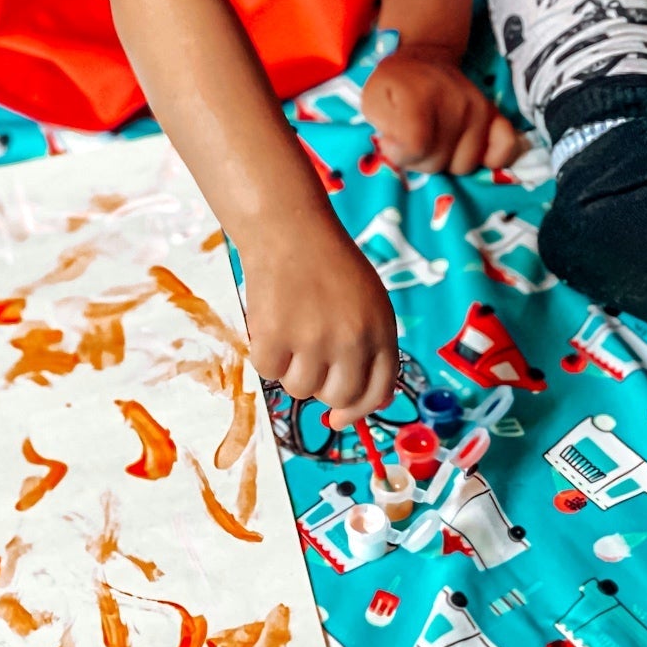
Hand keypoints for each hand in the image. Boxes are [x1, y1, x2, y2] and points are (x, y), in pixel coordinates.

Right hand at [239, 205, 397, 425]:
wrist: (288, 228)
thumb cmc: (327, 264)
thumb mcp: (368, 302)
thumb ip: (373, 348)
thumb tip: (369, 404)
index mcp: (381, 330)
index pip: (378, 392)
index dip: (358, 410)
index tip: (339, 417)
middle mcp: (352, 341)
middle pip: (337, 397)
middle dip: (320, 387)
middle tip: (307, 358)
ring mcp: (313, 341)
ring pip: (300, 389)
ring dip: (291, 368)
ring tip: (290, 328)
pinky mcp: (276, 337)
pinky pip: (268, 371)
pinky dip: (265, 353)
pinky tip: (271, 322)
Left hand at [362, 42, 523, 175]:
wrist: (424, 58)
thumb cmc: (394, 84)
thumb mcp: (372, 100)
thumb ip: (382, 128)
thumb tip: (400, 149)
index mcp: (421, 96)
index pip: (417, 147)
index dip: (400, 154)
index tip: (391, 142)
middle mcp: (456, 102)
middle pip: (439, 162)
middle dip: (419, 160)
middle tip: (411, 140)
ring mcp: (479, 109)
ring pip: (464, 165)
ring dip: (446, 161)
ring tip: (434, 141)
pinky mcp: (495, 115)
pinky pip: (504, 150)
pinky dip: (489, 158)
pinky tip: (465, 148)